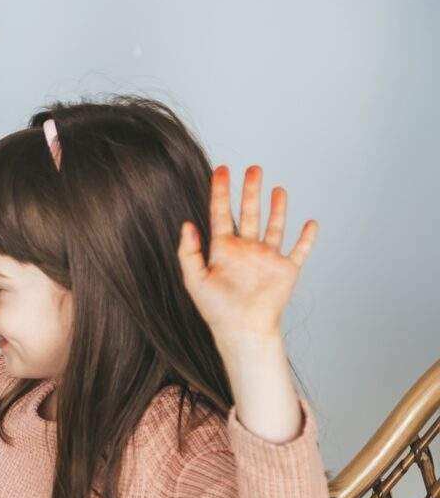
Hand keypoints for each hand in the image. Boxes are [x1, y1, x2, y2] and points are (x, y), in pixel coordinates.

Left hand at [178, 165, 317, 340]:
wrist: (242, 329)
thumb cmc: (215, 309)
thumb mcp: (194, 279)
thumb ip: (188, 252)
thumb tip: (187, 224)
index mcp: (223, 249)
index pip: (221, 213)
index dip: (220, 191)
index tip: (221, 170)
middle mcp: (246, 249)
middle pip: (249, 213)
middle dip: (251, 191)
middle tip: (253, 169)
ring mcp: (267, 258)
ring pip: (274, 226)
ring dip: (277, 208)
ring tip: (278, 188)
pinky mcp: (286, 270)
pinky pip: (299, 250)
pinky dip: (307, 238)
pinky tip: (311, 223)